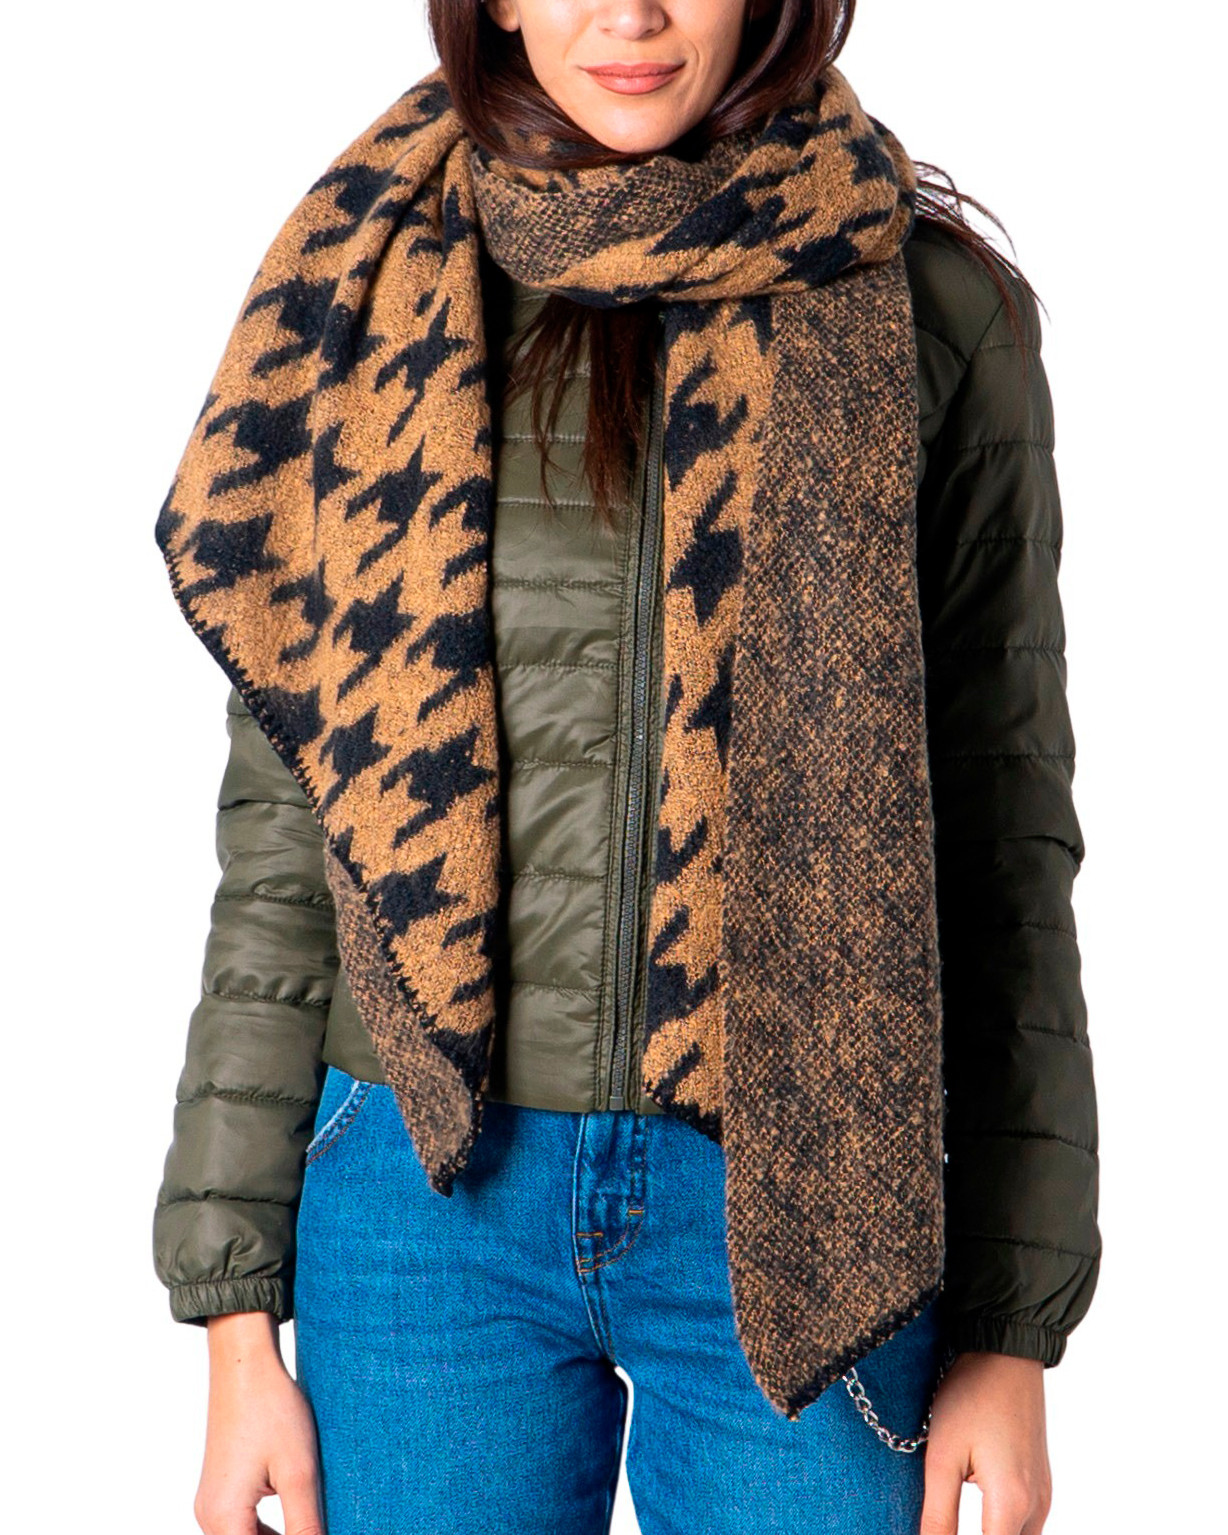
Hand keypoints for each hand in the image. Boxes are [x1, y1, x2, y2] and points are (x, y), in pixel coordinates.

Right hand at [194, 1312, 323, 1534]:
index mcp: (224, 1519)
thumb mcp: (299, 1472)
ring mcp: (213, 1504)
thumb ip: (306, 1525)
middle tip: (321, 1523)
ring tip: (315, 1522)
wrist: (245, 1364)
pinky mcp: (221, 1491)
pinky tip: (301, 1516)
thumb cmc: (271, 1410)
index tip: (318, 1531)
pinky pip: (244, 1525)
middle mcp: (209, 1518)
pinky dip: (271, 1528)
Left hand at [920, 1351, 1050, 1534]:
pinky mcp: (1041, 1481)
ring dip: (992, 1534)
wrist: (1006, 1352)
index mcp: (1012, 1504)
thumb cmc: (972, 1396)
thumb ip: (939, 1515)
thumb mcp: (943, 1455)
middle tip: (944, 1523)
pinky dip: (1001, 1527)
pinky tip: (977, 1510)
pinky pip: (1027, 1523)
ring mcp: (1043, 1493)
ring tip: (953, 1520)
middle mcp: (1037, 1506)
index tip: (939, 1532)